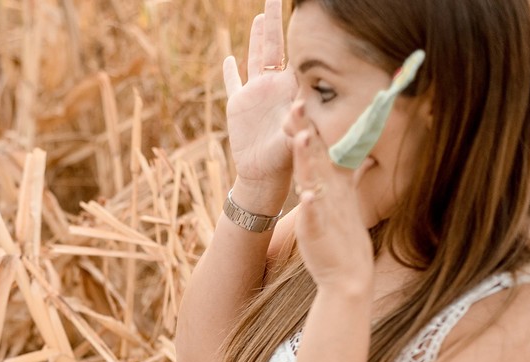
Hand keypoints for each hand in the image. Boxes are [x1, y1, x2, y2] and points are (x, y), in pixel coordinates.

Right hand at [222, 0, 296, 201]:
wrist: (263, 177)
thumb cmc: (284, 160)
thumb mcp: (292, 140)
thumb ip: (296, 123)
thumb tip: (299, 110)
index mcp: (290, 88)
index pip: (295, 50)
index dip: (297, 28)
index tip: (301, 7)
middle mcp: (274, 86)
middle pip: (274, 44)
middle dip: (274, 19)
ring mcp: (256, 94)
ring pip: (256, 57)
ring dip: (258, 37)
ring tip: (260, 17)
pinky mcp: (238, 106)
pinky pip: (234, 83)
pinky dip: (230, 71)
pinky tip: (228, 58)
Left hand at [286, 103, 373, 291]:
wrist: (347, 273)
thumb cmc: (340, 236)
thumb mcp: (342, 198)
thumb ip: (344, 174)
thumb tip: (353, 152)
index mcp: (332, 182)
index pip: (320, 148)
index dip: (310, 124)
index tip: (301, 97)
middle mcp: (329, 190)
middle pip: (316, 154)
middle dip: (305, 129)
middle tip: (297, 101)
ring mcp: (325, 208)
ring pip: (315, 179)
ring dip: (308, 159)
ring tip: (300, 137)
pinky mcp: (318, 230)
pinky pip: (315, 216)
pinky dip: (312, 205)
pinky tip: (308, 194)